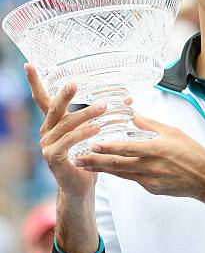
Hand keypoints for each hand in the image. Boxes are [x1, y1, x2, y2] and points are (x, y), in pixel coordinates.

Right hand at [25, 63, 130, 198]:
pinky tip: (97, 128)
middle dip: (65, 95)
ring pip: (66, 124)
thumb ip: (104, 115)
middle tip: (75, 83)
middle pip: (54, 108)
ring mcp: (48, 145)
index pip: (42, 99)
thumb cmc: (88, 157)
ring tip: (103, 107)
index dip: (35, 82)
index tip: (28, 64)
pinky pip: (69, 142)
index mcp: (53, 124)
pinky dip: (83, 134)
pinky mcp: (54, 158)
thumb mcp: (95, 132)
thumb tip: (127, 97)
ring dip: (85, 115)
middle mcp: (47, 132)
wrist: (81, 188)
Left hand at [74, 112, 204, 205]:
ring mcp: (150, 180)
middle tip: (77, 158)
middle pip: (117, 164)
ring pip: (120, 174)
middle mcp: (151, 167)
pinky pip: (132, 179)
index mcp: (156, 150)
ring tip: (85, 165)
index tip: (91, 144)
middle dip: (95, 161)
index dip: (107, 147)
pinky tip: (108, 169)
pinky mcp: (152, 189)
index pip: (126, 148)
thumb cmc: (194, 154)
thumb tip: (132, 115)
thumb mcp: (173, 133)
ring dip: (102, 169)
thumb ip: (149, 125)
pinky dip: (119, 173)